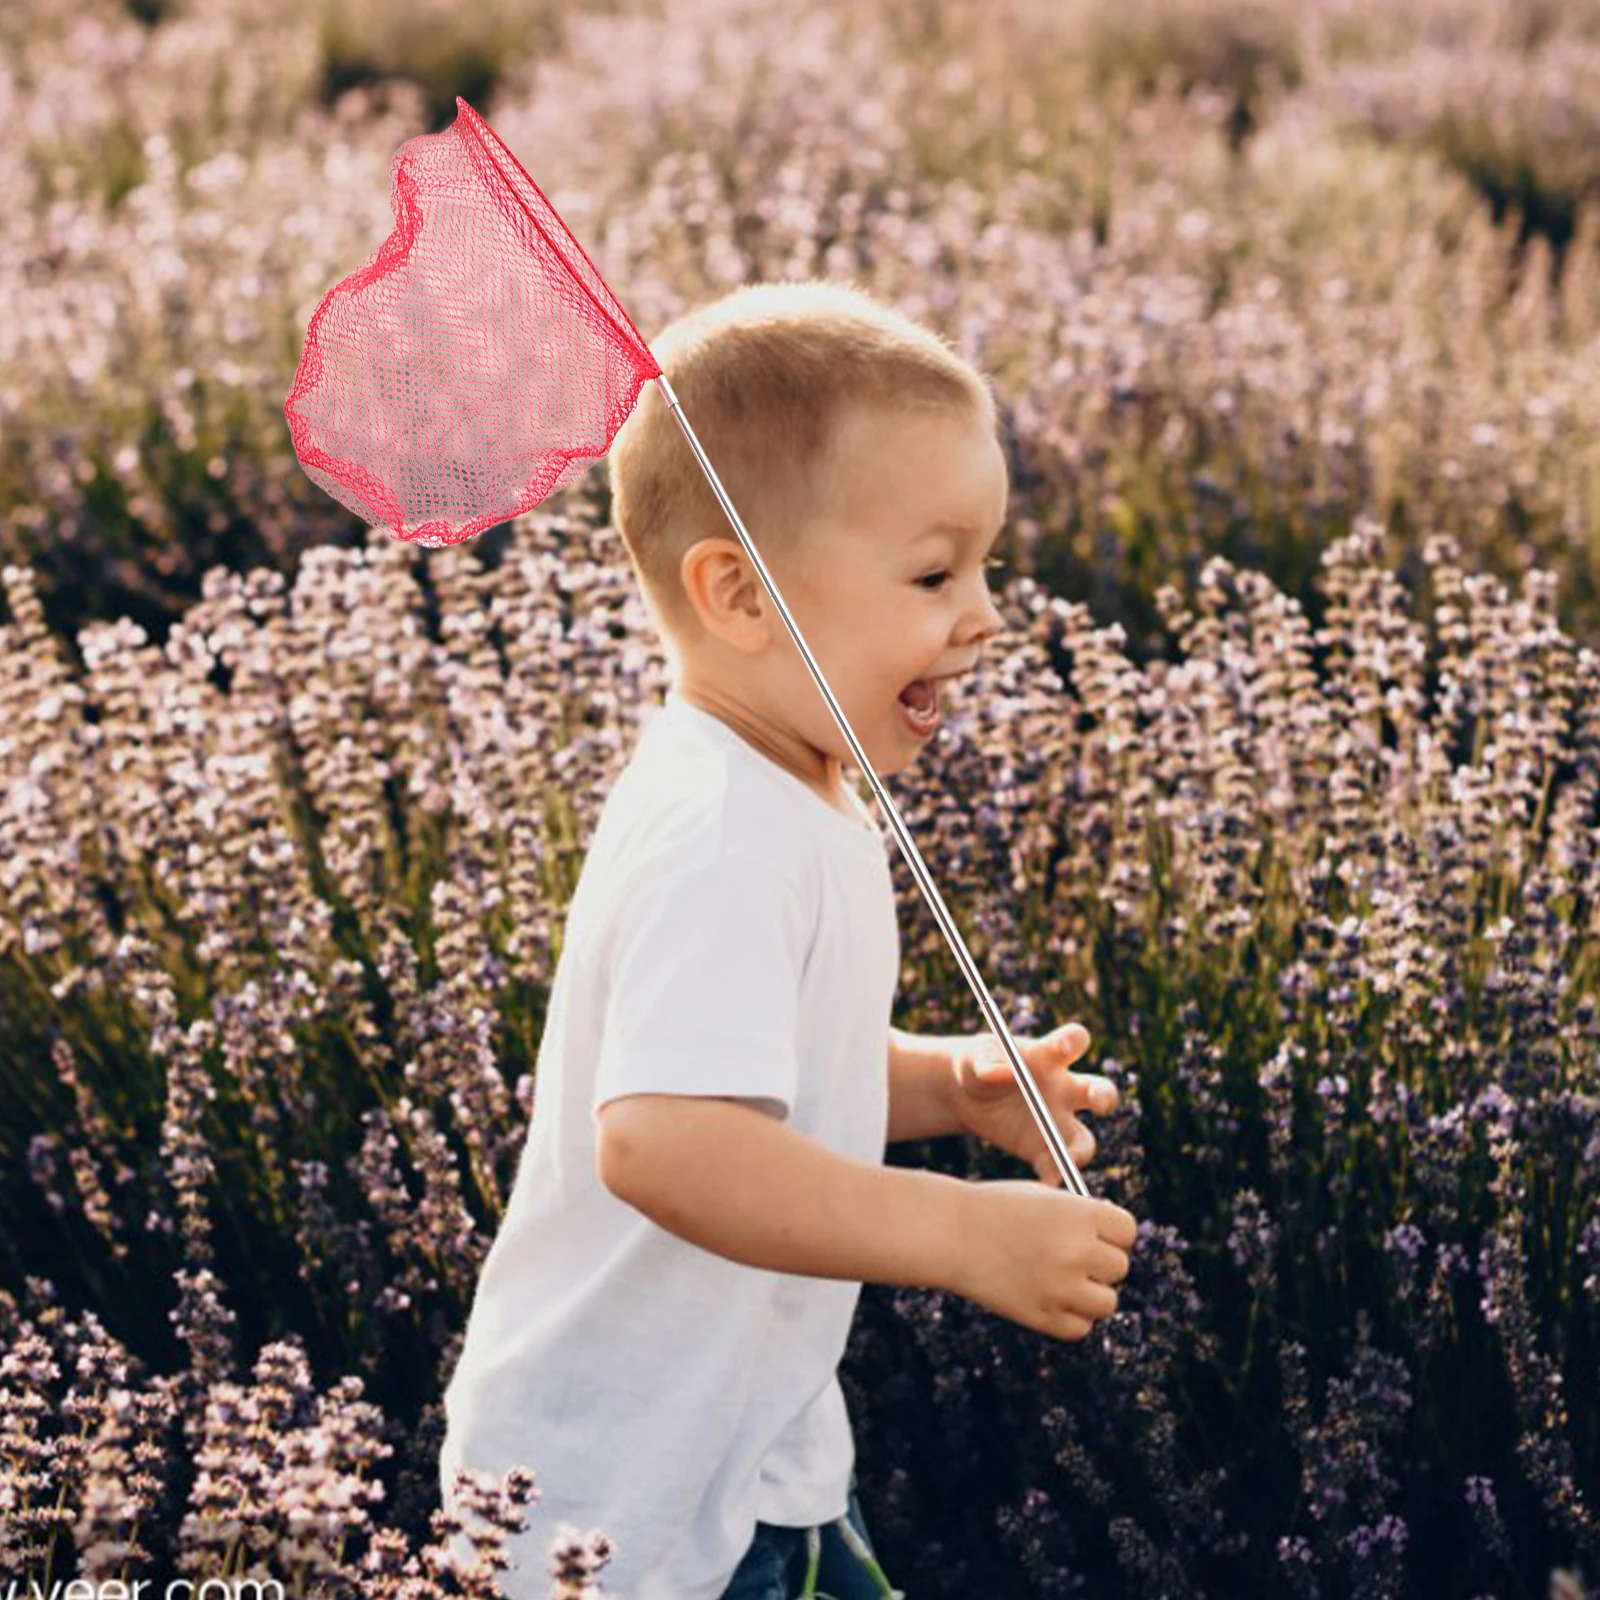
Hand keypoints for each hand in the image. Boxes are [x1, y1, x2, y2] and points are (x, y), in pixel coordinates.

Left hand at [950, 1022, 1118, 1184]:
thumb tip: (1005, 1073)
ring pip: (1084, 1139)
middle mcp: (1063, 1089)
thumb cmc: (975, 1063)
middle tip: (1100, 1104)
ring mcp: (1056, 1121)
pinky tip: (1046, 1178)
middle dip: (1105, 1096)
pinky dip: (1053, 1172)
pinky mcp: (1041, 1148)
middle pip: (1100, 1091)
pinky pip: (1055, 1164)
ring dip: (1080, 1151)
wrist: (962, 1094)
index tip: (1065, 1046)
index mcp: (1049, 1056)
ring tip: (1066, 1160)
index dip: (1074, 1040)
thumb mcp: (974, 1057)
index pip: (1074, 1040)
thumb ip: (987, 1061)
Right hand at [950, 1180, 1136, 1341]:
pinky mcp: (1043, 1317)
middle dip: (1099, 1263)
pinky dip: (1070, 1317)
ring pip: (1106, 1303)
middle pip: (1119, 1267)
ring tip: (1063, 1280)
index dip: (1113, 1233)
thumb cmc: (998, 1210)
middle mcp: (1076, 1251)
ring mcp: (1060, 1287)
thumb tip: (1117, 1246)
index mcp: (1080, 1214)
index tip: (1097, 1234)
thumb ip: (1084, 1219)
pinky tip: (1050, 1298)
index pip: (1127, 1231)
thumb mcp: (1044, 1198)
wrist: (951, 1233)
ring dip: (1091, 1294)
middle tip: (1072, 1257)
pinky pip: (1080, 1327)